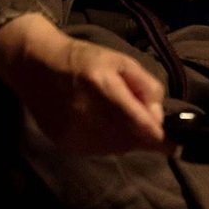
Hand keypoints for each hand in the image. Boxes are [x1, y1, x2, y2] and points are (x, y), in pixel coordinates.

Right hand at [0, 13, 172, 154]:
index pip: (140, 127)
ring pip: (116, 148)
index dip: (160, 139)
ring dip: (125, 138)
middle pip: (131, 140)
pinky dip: (107, 142)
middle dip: (141, 132)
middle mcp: (88, 115)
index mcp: (103, 88)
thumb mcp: (120, 60)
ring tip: (115, 114)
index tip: (172, 144)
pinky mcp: (65, 144)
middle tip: (136, 113)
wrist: (36, 65)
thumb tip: (158, 115)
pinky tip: (99, 123)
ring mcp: (75, 133)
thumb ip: (145, 85)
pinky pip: (99, 151)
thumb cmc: (83, 58)